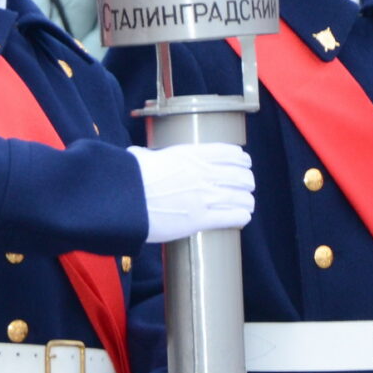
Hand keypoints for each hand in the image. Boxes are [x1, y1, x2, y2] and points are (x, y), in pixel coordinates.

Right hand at [129, 143, 254, 243]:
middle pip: (240, 175)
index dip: (241, 159)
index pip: (229, 153)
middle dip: (246, 181)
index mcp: (191, 155)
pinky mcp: (200, 219)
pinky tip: (242, 218)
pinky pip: (232, 217)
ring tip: (246, 204)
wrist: (125, 199)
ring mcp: (203, 196)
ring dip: (247, 201)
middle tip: (246, 186)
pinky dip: (241, 217)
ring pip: (241, 197)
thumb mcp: (141, 158)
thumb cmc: (129, 178)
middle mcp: (202, 173)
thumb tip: (137, 155)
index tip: (244, 162)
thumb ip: (146, 156)